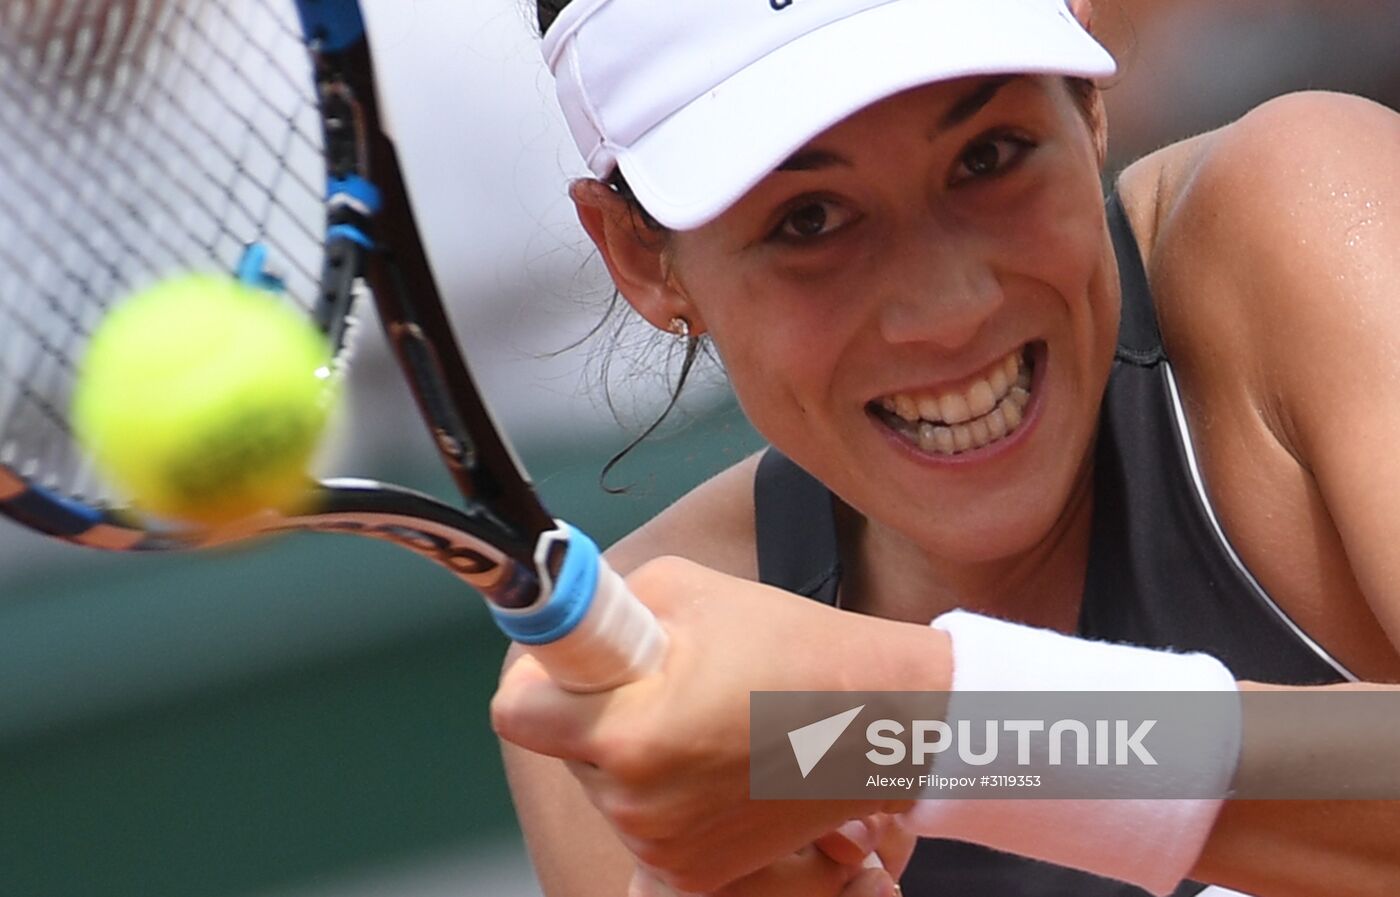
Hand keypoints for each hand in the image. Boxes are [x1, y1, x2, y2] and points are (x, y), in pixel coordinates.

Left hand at [492, 556, 944, 891]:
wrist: (881, 717)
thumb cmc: (792, 645)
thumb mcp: (684, 588)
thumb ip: (604, 607)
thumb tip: (555, 614)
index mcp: (628, 734)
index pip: (516, 712)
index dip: (538, 677)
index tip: (565, 664)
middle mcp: (635, 805)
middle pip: (563, 748)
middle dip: (597, 713)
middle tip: (663, 682)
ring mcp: (662, 848)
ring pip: (602, 786)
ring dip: (631, 754)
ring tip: (703, 719)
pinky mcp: (691, 874)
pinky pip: (641, 823)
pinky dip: (663, 793)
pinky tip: (713, 761)